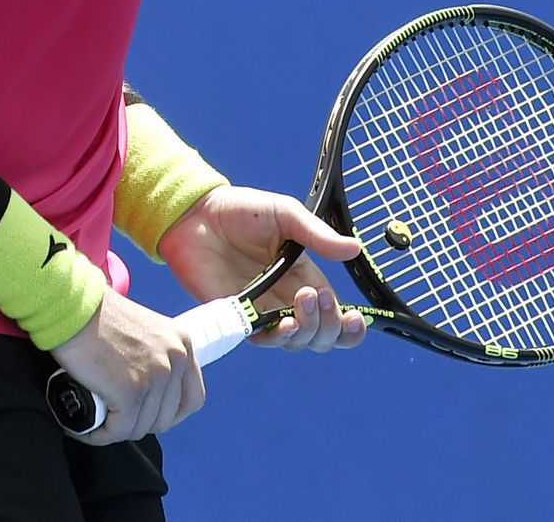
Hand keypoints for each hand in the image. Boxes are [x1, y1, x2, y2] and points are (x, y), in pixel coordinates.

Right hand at [51, 285, 205, 445]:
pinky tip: (88, 426)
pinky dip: (100, 434)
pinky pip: (119, 431)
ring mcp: (155, 376)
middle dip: (139, 422)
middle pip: (165, 418)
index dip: (171, 414)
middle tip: (115, 414)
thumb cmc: (100, 316)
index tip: (151, 416)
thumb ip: (158, 356)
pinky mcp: (131, 392)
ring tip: (98, 417)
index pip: (193, 398)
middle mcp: (175, 359)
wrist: (74, 306)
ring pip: (140, 427)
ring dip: (117, 428)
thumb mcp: (146, 330)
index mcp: (182, 343)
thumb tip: (153, 393)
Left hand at [158, 185, 369, 352]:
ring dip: (307, 330)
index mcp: (303, 276)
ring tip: (303, 302)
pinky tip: (282, 323)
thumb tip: (355, 248)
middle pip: (320, 335)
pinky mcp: (238, 316)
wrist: (196, 214)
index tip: (356, 318)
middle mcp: (286, 299)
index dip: (348, 325)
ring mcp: (262, 310)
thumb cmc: (240, 211)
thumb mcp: (285, 214)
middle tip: (319, 298)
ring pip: (296, 341)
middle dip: (330, 327)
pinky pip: (262, 339)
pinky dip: (277, 338)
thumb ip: (317, 235)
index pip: (334, 312)